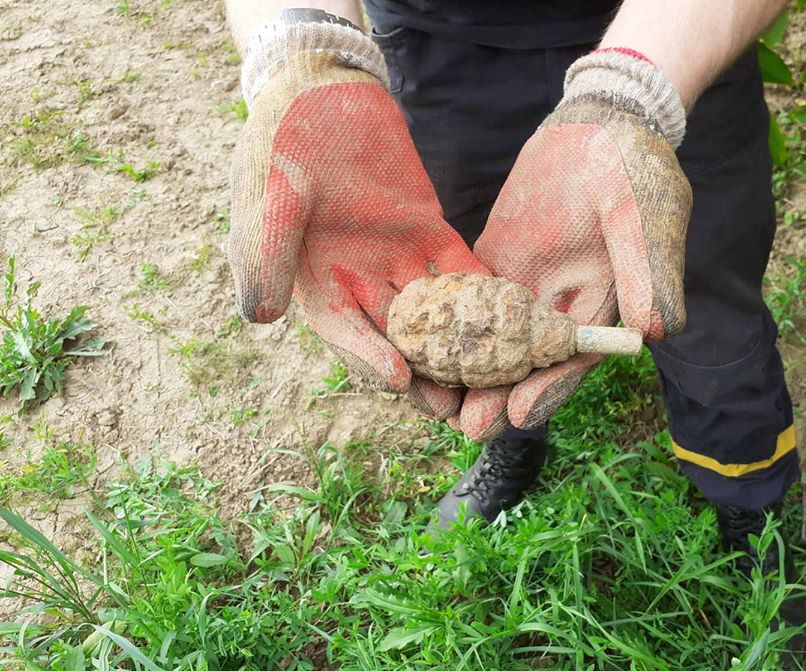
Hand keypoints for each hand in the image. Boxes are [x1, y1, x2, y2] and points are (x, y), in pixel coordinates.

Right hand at [227, 16, 485, 417]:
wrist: (321, 89)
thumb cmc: (283, 138)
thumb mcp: (269, 192)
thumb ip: (267, 250)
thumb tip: (258, 316)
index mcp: (315, 282)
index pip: (346, 331)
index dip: (370, 357)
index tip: (401, 379)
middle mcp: (357, 280)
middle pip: (395, 338)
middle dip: (424, 373)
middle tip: (455, 407)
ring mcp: (394, 259)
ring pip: (432, 314)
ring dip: (458, 345)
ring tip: (488, 377)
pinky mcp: (427, 232)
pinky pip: (457, 267)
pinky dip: (480, 290)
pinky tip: (508, 312)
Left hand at [456, 49, 691, 439]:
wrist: (600, 123)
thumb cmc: (638, 170)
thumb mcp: (649, 218)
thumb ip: (650, 272)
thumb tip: (654, 331)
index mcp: (600, 308)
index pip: (571, 361)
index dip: (547, 391)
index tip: (519, 416)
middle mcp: (558, 308)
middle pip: (523, 363)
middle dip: (495, 396)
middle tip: (465, 427)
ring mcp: (522, 287)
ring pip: (488, 340)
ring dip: (463, 371)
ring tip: (431, 400)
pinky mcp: (493, 263)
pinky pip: (465, 299)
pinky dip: (443, 324)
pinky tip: (415, 343)